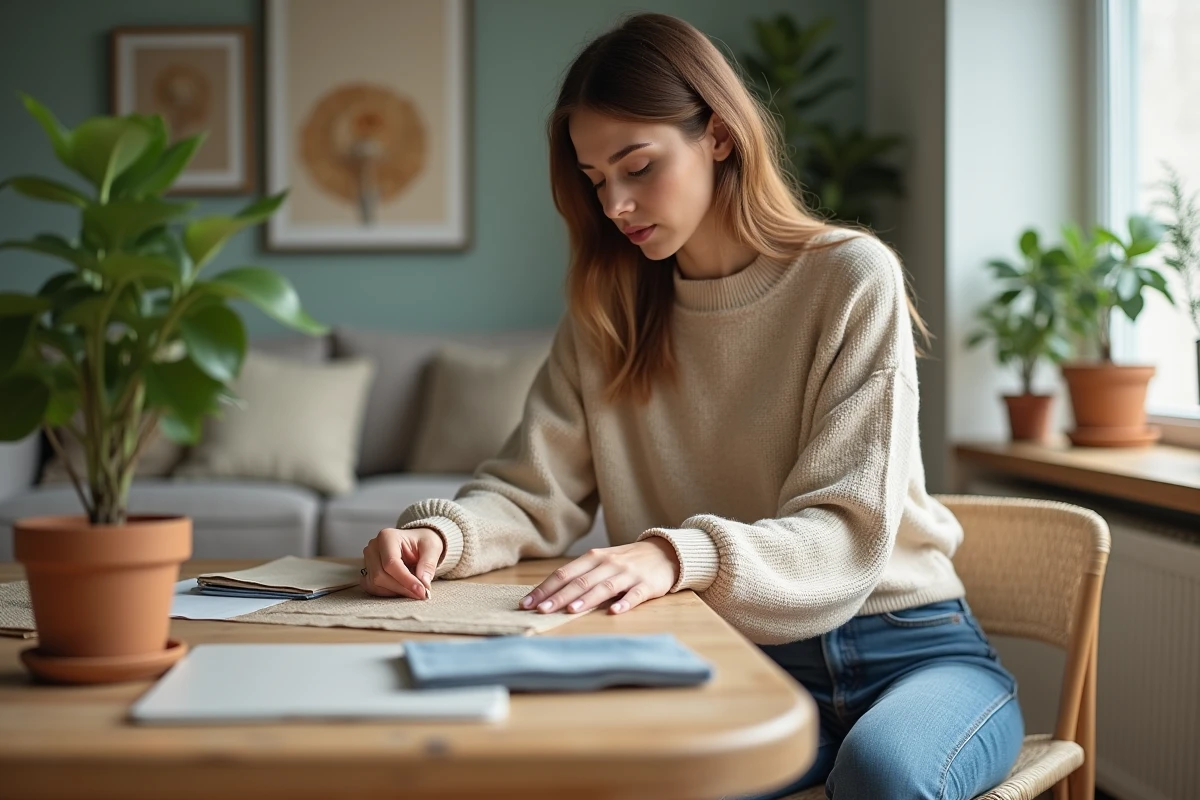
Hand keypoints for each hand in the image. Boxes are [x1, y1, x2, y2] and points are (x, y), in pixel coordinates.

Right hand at [361, 527, 443, 598]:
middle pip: (380, 576)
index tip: (421, 590)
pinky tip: (402, 589)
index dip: (406, 580)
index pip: (391, 563)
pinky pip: (373, 588)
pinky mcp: (368, 571)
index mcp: (387, 537)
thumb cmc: (423, 542)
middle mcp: (374, 547)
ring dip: (396, 591)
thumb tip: (423, 582)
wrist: (417, 542)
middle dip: (402, 588)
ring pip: (375, 584)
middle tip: (421, 594)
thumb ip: (428, 564)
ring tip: (413, 590)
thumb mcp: (432, 548)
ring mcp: (368, 560)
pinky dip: (388, 592)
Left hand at [520, 538, 680, 614]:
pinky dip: (625, 602)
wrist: (665, 552)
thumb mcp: (602, 562)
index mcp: (594, 558)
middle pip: (580, 581)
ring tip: (570, 610)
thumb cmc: (626, 561)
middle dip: (559, 596)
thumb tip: (549, 594)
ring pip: (604, 587)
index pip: (564, 573)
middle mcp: (608, 564)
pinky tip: (615, 612)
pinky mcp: (647, 585)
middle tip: (541, 610)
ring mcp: (628, 574)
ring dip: (586, 599)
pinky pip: (635, 595)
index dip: (545, 588)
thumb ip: (580, 575)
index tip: (527, 603)